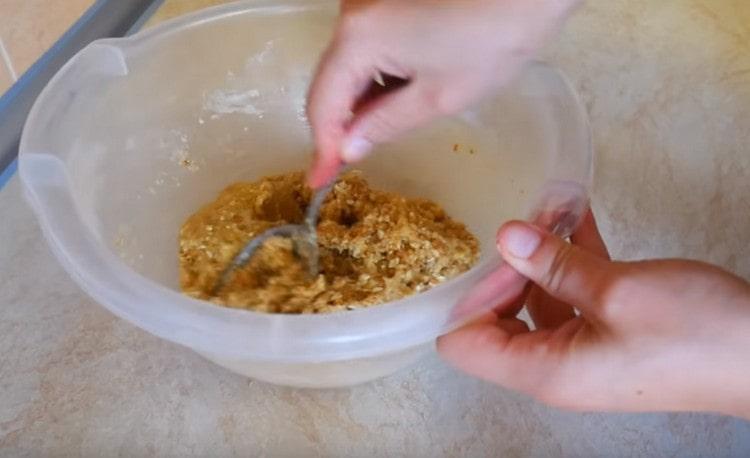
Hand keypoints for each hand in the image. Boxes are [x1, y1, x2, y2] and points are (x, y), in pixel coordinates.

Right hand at [306, 0, 579, 186]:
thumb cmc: (492, 42)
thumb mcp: (436, 98)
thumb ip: (384, 125)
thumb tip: (348, 148)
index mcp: (359, 38)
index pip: (323, 104)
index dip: (323, 147)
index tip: (320, 180)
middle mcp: (350, 14)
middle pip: (330, 82)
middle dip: (338, 126)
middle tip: (343, 166)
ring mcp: (366, 4)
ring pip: (346, 67)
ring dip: (357, 103)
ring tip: (377, 133)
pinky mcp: (383, 1)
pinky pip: (364, 49)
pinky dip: (373, 79)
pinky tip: (393, 97)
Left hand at [438, 211, 749, 418]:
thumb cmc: (697, 337)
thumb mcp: (615, 292)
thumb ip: (553, 264)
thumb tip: (506, 238)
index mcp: (544, 372)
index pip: (463, 344)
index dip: (468, 298)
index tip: (492, 257)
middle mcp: (555, 368)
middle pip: (496, 320)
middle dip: (504, 269)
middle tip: (519, 228)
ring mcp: (582, 351)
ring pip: (537, 301)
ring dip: (540, 256)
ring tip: (548, 209)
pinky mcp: (608, 335)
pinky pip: (573, 297)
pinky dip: (571, 261)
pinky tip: (575, 217)